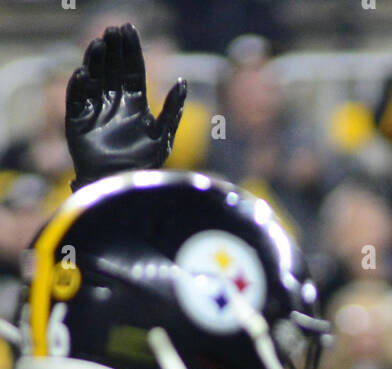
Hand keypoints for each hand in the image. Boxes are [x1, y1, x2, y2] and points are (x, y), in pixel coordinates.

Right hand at [66, 23, 185, 189]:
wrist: (121, 184)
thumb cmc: (144, 164)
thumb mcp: (163, 136)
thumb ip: (172, 110)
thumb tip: (183, 81)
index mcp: (135, 102)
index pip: (133, 70)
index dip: (131, 50)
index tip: (129, 29)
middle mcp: (114, 102)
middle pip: (113, 69)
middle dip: (113, 49)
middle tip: (112, 30)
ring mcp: (95, 109)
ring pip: (94, 78)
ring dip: (95, 61)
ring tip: (98, 44)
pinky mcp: (78, 120)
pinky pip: (76, 98)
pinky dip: (79, 86)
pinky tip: (83, 73)